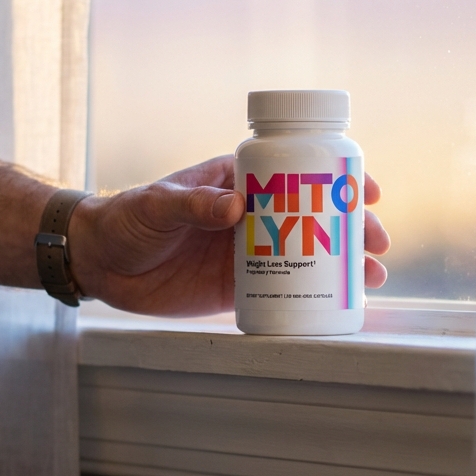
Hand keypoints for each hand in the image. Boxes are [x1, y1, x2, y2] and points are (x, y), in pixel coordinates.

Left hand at [70, 155, 390, 316]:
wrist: (100, 261)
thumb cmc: (126, 218)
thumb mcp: (157, 204)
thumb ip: (192, 203)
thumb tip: (235, 207)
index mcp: (236, 180)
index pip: (295, 172)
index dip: (334, 179)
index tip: (364, 189)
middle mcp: (249, 213)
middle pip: (312, 216)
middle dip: (349, 227)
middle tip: (375, 243)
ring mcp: (246, 250)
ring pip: (305, 253)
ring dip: (339, 262)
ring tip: (370, 277)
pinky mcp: (236, 285)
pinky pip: (281, 289)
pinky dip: (310, 294)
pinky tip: (337, 303)